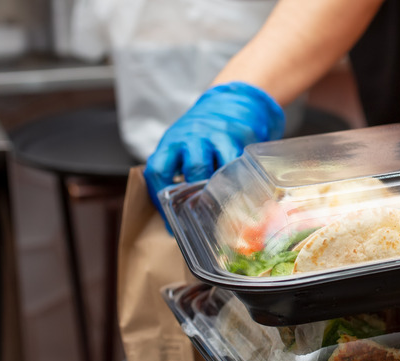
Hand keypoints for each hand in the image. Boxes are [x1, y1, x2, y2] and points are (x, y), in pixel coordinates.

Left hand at [143, 81, 284, 220]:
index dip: (161, 196)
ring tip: (223, 208)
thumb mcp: (183, 146)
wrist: (234, 101)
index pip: (158, 170)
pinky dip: (239, 182)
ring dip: (220, 190)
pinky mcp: (242, 137)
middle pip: (194, 168)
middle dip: (200, 195)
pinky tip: (240, 192)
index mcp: (172, 142)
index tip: (171, 217)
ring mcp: (219, 136)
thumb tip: (175, 220)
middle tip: (202, 215)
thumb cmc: (204, 134)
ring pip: (219, 168)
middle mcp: (193, 137)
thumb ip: (175, 173)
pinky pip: (240, 165)